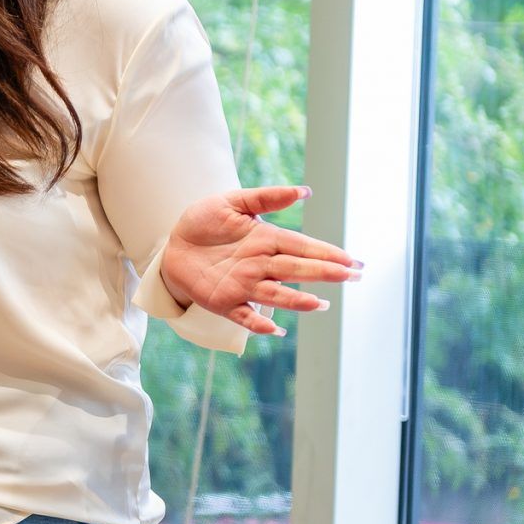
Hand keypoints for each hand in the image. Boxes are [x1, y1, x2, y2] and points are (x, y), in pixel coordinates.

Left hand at [157, 185, 359, 336]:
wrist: (171, 243)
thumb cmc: (204, 222)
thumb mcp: (232, 202)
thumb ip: (266, 198)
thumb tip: (304, 191)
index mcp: (265, 240)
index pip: (302, 247)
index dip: (326, 253)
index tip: (351, 260)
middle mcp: (259, 265)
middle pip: (295, 270)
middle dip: (324, 273)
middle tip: (352, 277)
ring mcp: (243, 285)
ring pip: (275, 294)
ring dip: (296, 301)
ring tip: (319, 305)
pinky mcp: (224, 302)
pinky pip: (244, 315)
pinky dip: (258, 324)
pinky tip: (275, 331)